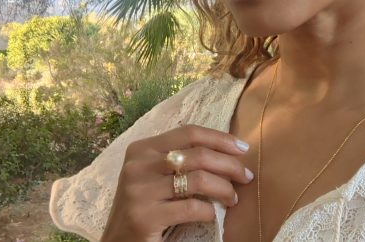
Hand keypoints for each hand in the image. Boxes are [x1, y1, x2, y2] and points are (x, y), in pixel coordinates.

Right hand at [100, 125, 253, 241]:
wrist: (118, 241)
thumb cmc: (145, 205)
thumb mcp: (156, 175)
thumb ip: (180, 160)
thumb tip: (227, 151)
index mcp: (142, 148)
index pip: (189, 133)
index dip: (220, 138)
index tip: (243, 148)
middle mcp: (138, 165)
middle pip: (198, 155)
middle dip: (230, 165)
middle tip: (246, 176)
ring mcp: (139, 190)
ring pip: (199, 179)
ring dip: (224, 189)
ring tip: (233, 198)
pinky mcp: (144, 216)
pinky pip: (191, 207)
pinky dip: (208, 210)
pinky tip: (211, 214)